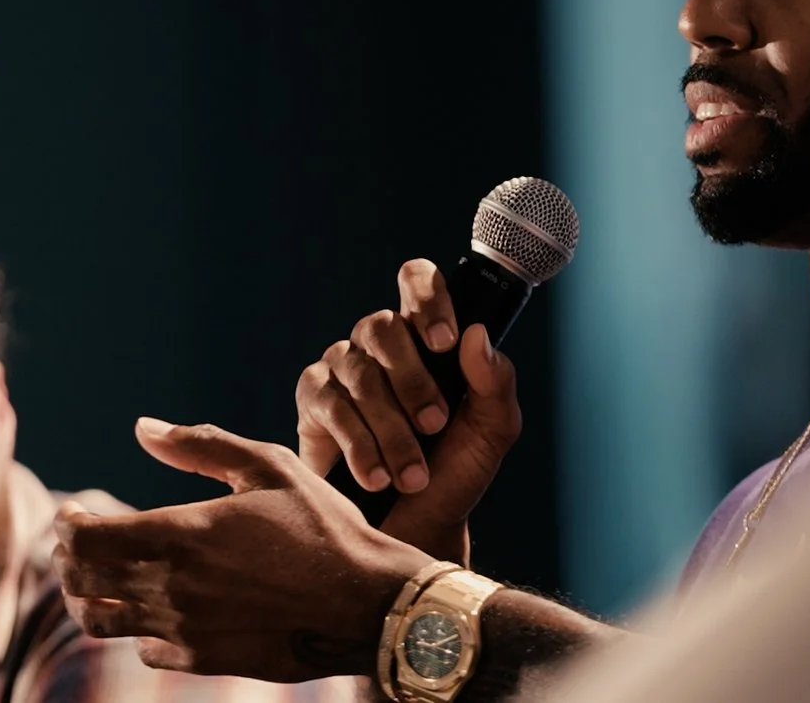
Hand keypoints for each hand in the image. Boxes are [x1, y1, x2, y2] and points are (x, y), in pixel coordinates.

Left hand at [53, 417, 433, 681]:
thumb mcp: (271, 467)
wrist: (367, 603)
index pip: (84, 540)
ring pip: (100, 621)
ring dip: (89, 599)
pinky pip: (145, 649)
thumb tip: (142, 428)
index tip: (77, 514)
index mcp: (182, 534)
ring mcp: (184, 629)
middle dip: (69, 560)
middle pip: (78, 583)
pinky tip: (161, 610)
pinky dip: (139, 629)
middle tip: (83, 544)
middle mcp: (171, 587)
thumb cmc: (324, 527)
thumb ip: (201, 446)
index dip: (68, 525)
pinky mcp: (203, 659)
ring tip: (105, 581)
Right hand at [297, 259, 522, 561]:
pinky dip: (358, 446)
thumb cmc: (455, 472)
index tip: (445, 341)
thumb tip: (477, 335)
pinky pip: (329, 407)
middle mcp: (379, 345)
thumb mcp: (492, 431)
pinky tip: (375, 477)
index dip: (427, 299)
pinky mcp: (314, 404)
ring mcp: (342, 370)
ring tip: (412, 474)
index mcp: (425, 337)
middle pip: (381, 327)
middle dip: (412, 380)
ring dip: (390, 429)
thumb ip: (495, 383)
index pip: (416, 281)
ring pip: (358, 375)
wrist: (418, 527)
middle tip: (434, 425)